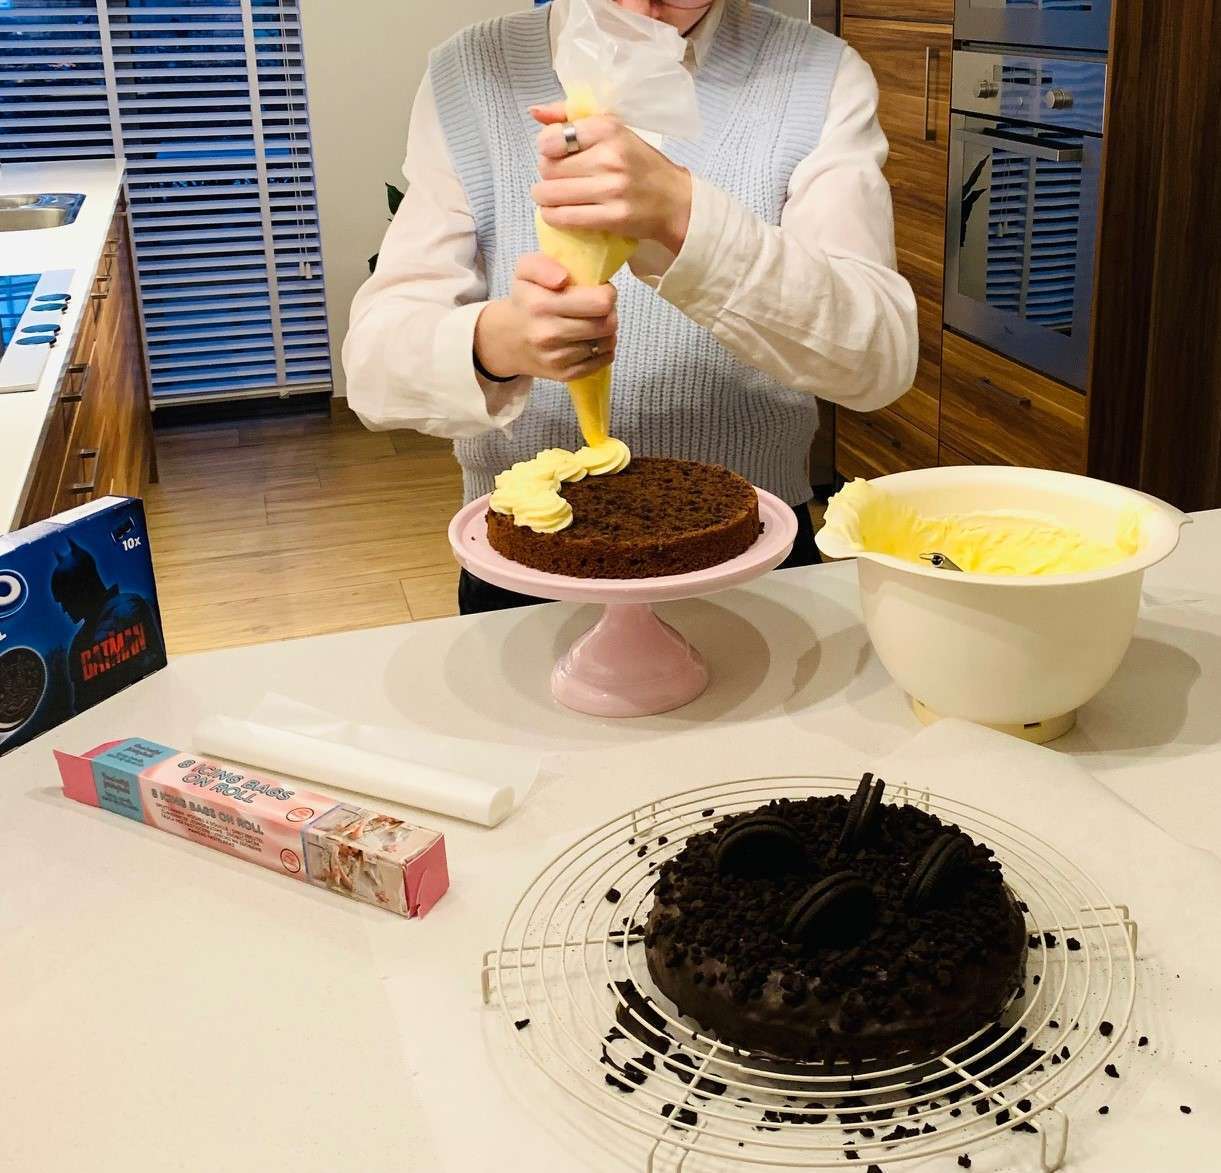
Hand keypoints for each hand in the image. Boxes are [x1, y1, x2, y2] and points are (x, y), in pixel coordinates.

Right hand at [474, 253, 616, 382]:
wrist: (505, 340)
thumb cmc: (524, 301)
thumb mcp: (526, 270)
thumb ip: (544, 265)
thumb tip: (563, 278)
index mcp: (542, 305)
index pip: (600, 302)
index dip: (607, 294)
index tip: (599, 291)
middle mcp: (549, 334)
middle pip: (608, 324)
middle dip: (609, 312)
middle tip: (598, 308)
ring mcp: (558, 358)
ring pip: (607, 342)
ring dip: (607, 331)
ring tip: (593, 322)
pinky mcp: (565, 375)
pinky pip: (603, 361)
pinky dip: (603, 349)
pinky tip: (591, 340)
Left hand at [529, 104, 692, 253]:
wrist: (674, 200)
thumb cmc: (639, 164)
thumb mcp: (613, 130)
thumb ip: (571, 118)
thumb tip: (535, 112)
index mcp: (608, 129)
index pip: (552, 139)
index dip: (546, 148)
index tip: (554, 154)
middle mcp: (610, 157)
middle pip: (548, 168)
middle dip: (546, 175)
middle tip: (557, 178)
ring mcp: (611, 189)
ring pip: (552, 194)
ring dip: (545, 198)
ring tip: (553, 197)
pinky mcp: (613, 217)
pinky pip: (565, 218)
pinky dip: (553, 216)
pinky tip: (556, 213)